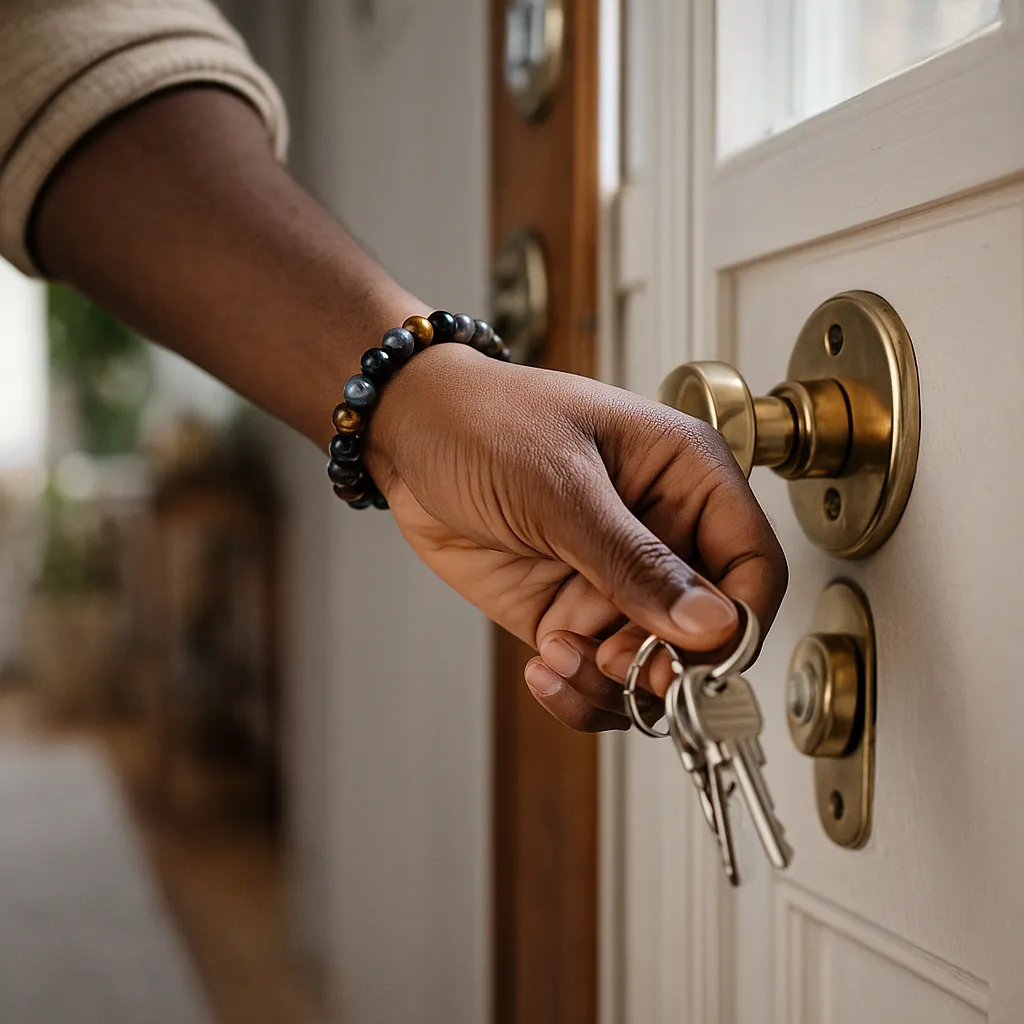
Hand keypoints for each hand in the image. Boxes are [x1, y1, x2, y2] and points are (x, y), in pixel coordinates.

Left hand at [366, 343, 787, 731]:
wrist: (409, 436)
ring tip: (562, 656)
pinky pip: (598, 679)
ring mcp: (616, 582)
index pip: (753, 565)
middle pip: (707, 632)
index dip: (741, 622)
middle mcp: (663, 534)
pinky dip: (577, 691)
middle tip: (617, 663)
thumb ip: (633, 559)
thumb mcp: (559, 484)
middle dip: (667, 663)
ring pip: (653, 668)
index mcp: (687, 477)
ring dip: (614, 686)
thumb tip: (713, 624)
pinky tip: (543, 667)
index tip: (701, 659)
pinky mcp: (572, 614)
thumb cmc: (485, 422)